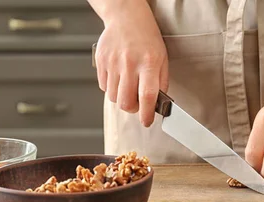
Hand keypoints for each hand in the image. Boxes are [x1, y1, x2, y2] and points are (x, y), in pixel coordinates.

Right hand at [94, 4, 167, 126]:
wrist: (126, 18)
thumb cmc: (147, 38)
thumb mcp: (162, 59)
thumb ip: (161, 82)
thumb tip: (158, 104)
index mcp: (148, 64)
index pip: (147, 96)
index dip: (147, 114)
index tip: (147, 122)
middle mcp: (129, 64)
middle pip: (126, 102)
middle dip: (133, 109)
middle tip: (138, 104)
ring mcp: (112, 63)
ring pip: (113, 97)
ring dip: (122, 99)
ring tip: (129, 88)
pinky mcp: (101, 62)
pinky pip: (104, 87)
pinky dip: (112, 89)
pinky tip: (119, 79)